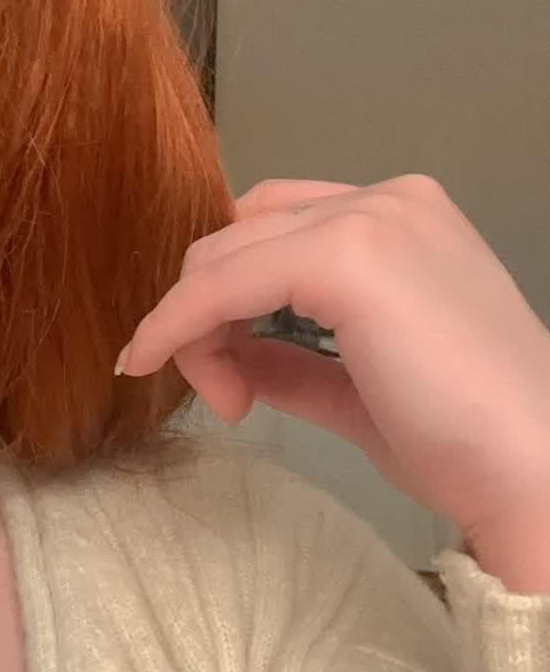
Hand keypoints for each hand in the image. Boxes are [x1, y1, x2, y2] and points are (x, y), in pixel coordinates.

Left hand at [116, 174, 549, 546]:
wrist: (529, 470)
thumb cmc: (460, 441)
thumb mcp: (356, 385)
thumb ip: (289, 357)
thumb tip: (218, 350)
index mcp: (402, 219)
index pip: (273, 230)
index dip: (224, 296)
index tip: (214, 375)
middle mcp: (387, 200)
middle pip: (239, 236)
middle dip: (202, 316)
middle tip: (223, 398)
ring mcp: (370, 218)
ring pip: (222, 255)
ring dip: (192, 327)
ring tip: (227, 401)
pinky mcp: (345, 254)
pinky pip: (220, 282)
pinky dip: (176, 323)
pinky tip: (158, 361)